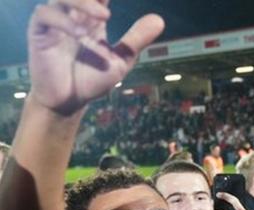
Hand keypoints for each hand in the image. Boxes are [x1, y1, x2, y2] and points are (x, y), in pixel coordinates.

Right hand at [28, 0, 163, 114]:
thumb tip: (159, 19)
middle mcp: (74, 15)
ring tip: (105, 16)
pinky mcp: (39, 33)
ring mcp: (56, 21)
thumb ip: (136, 39)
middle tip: (110, 10)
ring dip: (83, 1)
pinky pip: (45, 15)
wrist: (71, 102)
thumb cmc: (93, 79)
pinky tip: (81, 33)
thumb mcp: (120, 60)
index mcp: (94, 17)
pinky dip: (63, 21)